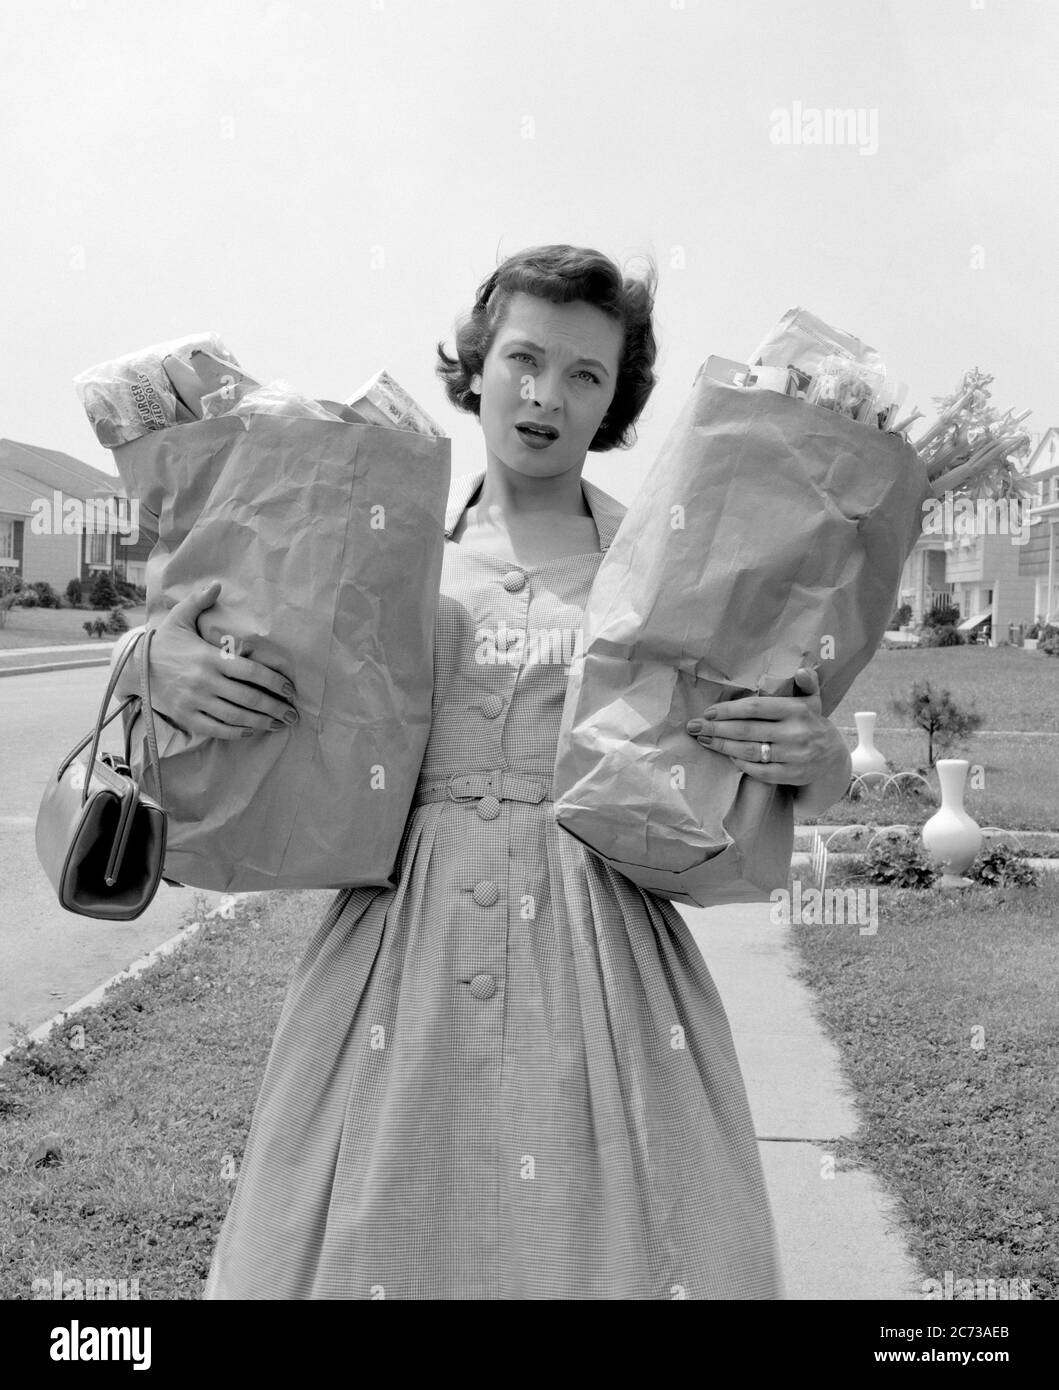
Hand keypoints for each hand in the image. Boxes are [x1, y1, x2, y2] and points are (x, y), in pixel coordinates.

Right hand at [141, 581, 298, 740]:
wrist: (133, 668)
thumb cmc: (163, 643)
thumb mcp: (179, 618)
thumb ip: (199, 601)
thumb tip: (216, 584)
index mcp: (209, 658)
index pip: (250, 671)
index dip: (273, 681)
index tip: (289, 689)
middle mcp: (204, 682)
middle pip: (248, 698)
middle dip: (274, 707)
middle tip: (292, 713)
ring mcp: (195, 702)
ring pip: (236, 716)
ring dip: (261, 722)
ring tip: (279, 723)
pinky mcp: (186, 717)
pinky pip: (216, 729)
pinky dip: (237, 732)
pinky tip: (252, 731)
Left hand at [685, 665, 849, 789]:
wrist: (832, 757)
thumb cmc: (811, 723)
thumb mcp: (813, 701)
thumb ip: (807, 683)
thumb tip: (802, 670)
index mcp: (797, 710)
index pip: (755, 708)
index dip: (728, 710)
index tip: (708, 712)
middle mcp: (795, 733)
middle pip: (747, 730)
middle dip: (716, 728)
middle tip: (693, 727)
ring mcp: (794, 756)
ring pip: (749, 751)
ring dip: (722, 746)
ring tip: (703, 740)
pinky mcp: (791, 775)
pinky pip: (759, 771)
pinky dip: (741, 763)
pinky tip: (727, 756)